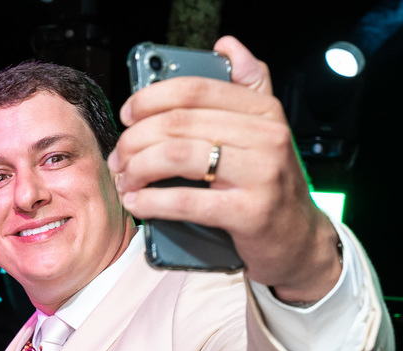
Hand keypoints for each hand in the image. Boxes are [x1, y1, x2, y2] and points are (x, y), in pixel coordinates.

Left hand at [108, 35, 340, 302]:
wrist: (298, 239)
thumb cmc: (266, 184)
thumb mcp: (262, 132)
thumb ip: (246, 88)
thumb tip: (226, 45)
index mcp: (263, 111)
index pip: (195, 90)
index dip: (151, 99)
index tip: (127, 115)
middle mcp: (267, 137)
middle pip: (178, 124)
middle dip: (134, 140)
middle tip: (117, 157)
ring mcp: (261, 175)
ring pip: (177, 157)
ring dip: (137, 169)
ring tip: (124, 180)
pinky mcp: (250, 212)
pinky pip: (185, 201)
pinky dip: (151, 202)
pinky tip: (137, 203)